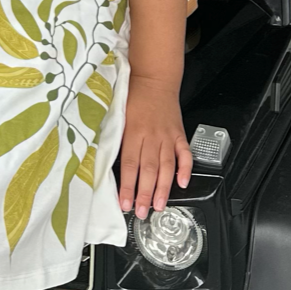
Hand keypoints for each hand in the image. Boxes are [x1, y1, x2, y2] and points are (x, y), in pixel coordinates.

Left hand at [118, 76, 192, 217]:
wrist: (154, 77)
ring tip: (159, 206)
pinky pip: (184, 153)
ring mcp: (167, 135)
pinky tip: (183, 182)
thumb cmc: (133, 95)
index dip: (127, 186)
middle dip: (145, 194)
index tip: (124, 203)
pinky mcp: (179, 133)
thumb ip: (115, 137)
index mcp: (132, 131)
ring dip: (163, 188)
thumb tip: (104, 161)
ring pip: (166, 166)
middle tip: (142, 212)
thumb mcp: (118, 114)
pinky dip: (185, 168)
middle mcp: (151, 135)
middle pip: (148, 169)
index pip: (129, 164)